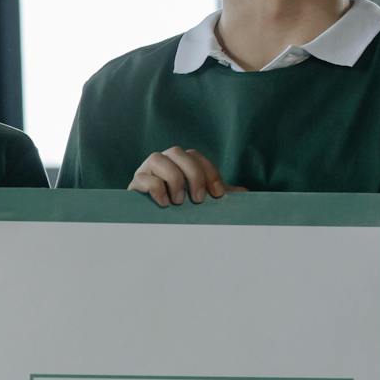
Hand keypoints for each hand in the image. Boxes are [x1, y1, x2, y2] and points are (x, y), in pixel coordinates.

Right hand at [127, 146, 248, 206]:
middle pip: (177, 152)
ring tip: (178, 202)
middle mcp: (163, 161)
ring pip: (157, 159)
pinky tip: (164, 204)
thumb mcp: (204, 202)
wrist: (154, 226)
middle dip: (192, 174)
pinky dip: (155, 188)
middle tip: (198, 199)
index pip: (196, 156)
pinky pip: (143, 178)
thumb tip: (246, 192)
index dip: (209, 173)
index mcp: (180, 162)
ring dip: (173, 179)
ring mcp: (146, 170)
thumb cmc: (182, 210)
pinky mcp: (134, 184)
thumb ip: (222, 195)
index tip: (217, 195)